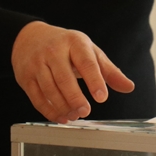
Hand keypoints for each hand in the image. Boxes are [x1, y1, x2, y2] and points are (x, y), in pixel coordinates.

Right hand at [12, 21, 134, 122]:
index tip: (102, 97)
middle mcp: (53, 51)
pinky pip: (37, 97)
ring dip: (63, 106)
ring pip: (49, 89)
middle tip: (86, 112)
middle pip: (64, 78)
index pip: (86, 62)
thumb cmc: (66, 46)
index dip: (94, 80)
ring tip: (75, 116)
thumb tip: (129, 87)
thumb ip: (109, 71)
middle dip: (75, 98)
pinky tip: (61, 117)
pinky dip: (49, 111)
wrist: (30, 37)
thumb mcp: (90, 52)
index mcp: (74, 43)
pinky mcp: (25, 77)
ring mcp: (37, 64)